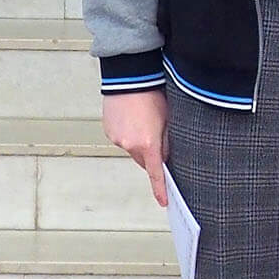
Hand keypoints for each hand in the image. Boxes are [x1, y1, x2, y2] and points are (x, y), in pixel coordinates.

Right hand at [101, 90, 168, 205]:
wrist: (129, 78)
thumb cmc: (152, 94)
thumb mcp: (169, 119)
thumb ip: (168, 141)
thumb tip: (166, 155)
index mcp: (148, 144)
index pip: (156, 173)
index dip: (160, 188)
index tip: (163, 201)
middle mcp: (130, 145)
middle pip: (144, 161)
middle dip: (152, 155)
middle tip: (159, 136)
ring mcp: (117, 139)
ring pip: (133, 150)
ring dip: (140, 142)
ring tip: (145, 121)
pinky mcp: (109, 131)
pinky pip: (123, 139)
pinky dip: (130, 134)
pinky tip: (134, 119)